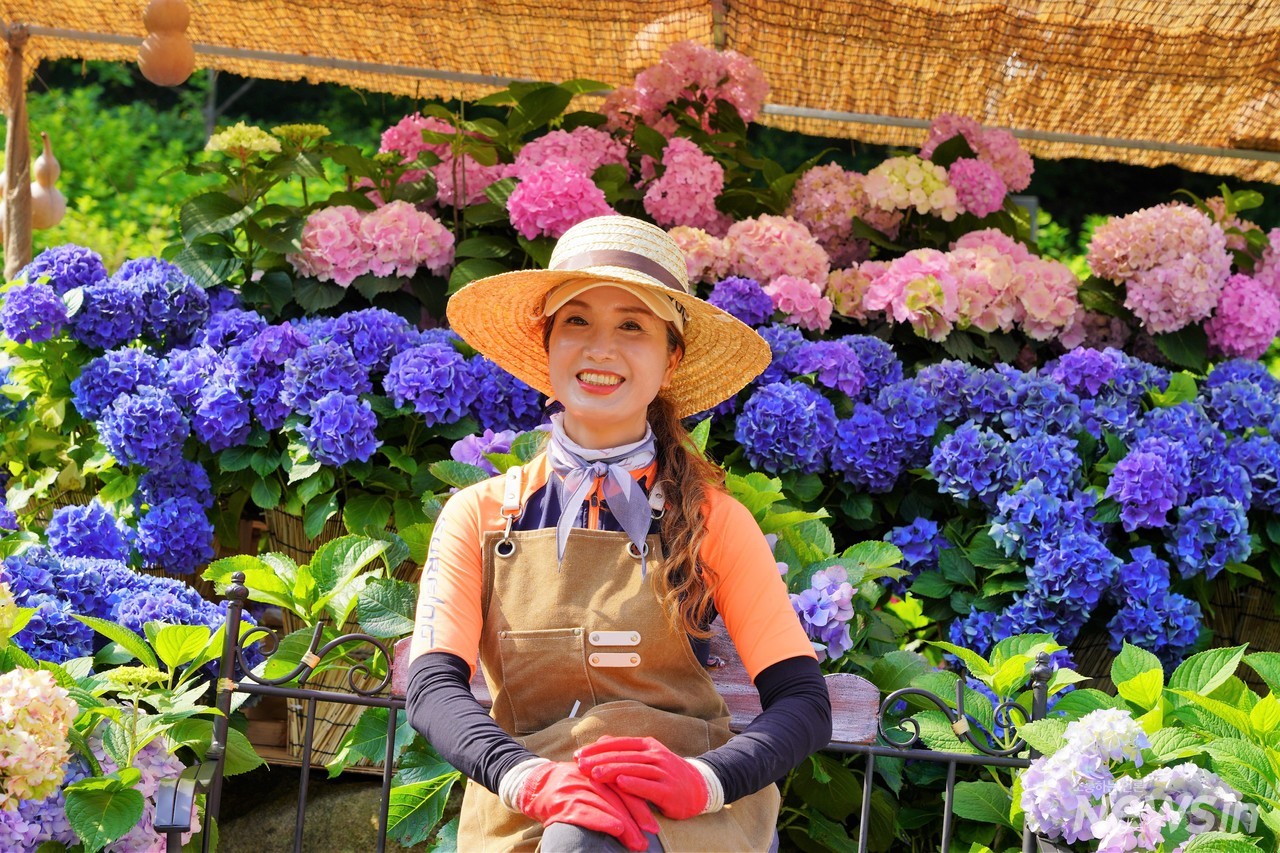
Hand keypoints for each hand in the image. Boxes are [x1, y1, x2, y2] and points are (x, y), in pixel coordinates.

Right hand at [516, 761, 658, 850]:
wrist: (534, 785)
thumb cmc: (566, 786)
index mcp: (597, 769)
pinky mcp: (563, 803)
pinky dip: (602, 821)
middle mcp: (588, 777)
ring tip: (637, 842)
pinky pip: (586, 812)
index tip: (652, 825)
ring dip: (624, 826)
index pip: (624, 786)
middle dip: (636, 819)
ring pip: (605, 806)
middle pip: (618, 797)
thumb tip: (635, 812)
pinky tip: (615, 829)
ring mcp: (575, 789)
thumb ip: (609, 787)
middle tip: (648, 838)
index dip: (640, 805)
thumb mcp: (588, 779)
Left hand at [576, 735, 709, 819]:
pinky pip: (649, 786)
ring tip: (594, 774)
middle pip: (623, 756)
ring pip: (634, 768)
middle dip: (599, 760)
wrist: (699, 786)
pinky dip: (635, 784)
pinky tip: (621, 783)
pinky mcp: (669, 790)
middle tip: (580, 765)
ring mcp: (663, 772)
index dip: (597, 749)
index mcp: (647, 745)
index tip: (578, 754)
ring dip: (612, 771)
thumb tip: (600, 740)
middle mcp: (655, 755)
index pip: (618, 744)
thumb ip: (625, 750)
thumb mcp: (648, 756)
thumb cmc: (666, 773)